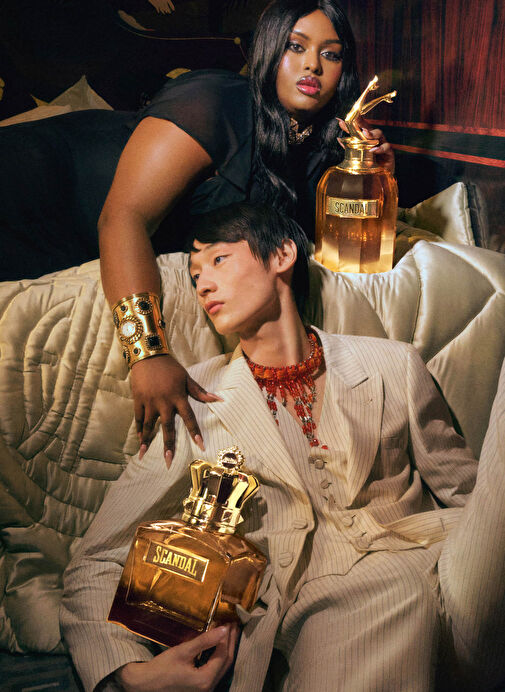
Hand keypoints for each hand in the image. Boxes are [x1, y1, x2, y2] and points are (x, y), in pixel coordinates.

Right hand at [116, 624, 238, 690]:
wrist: (145, 685)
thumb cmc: (161, 668)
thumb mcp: (183, 651)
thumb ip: (205, 640)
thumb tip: (224, 629)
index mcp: (205, 680)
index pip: (223, 655)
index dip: (227, 637)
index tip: (229, 621)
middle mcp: (208, 688)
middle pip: (225, 662)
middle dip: (230, 642)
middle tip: (234, 624)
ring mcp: (204, 690)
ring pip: (221, 667)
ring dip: (226, 649)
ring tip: (228, 632)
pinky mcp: (200, 688)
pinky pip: (214, 670)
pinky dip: (218, 656)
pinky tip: (217, 645)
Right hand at [130, 354, 221, 465]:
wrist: (148, 355)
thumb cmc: (170, 367)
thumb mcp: (186, 378)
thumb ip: (200, 392)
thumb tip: (219, 399)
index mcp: (178, 397)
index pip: (189, 417)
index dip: (195, 432)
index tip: (201, 445)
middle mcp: (164, 402)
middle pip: (168, 427)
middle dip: (169, 445)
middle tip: (169, 461)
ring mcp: (150, 402)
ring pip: (149, 425)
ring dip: (147, 441)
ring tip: (144, 455)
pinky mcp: (138, 400)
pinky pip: (138, 418)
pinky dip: (139, 429)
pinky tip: (140, 440)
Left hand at [337, 117, 394, 172]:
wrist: (380, 177)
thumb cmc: (370, 165)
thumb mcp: (359, 156)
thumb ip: (350, 146)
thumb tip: (339, 139)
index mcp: (367, 138)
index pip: (360, 127)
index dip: (355, 120)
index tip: (346, 117)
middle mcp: (375, 138)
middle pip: (369, 127)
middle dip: (362, 124)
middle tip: (354, 122)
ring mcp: (382, 144)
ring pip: (379, 133)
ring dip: (372, 134)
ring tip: (366, 135)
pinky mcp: (389, 153)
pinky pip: (386, 147)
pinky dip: (380, 148)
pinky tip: (373, 150)